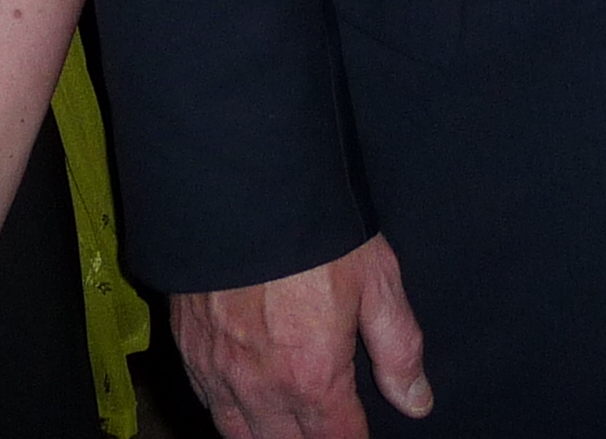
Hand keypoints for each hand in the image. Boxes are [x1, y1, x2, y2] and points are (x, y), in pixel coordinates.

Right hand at [175, 235, 431, 438]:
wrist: (242, 191)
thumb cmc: (315, 231)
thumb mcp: (377, 282)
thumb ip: (398, 349)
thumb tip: (416, 402)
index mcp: (313, 378)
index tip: (360, 433)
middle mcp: (261, 387)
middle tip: (326, 425)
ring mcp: (218, 371)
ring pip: (241, 435)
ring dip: (268, 435)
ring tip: (287, 426)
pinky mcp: (188, 348)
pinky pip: (207, 403)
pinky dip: (228, 411)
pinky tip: (241, 403)